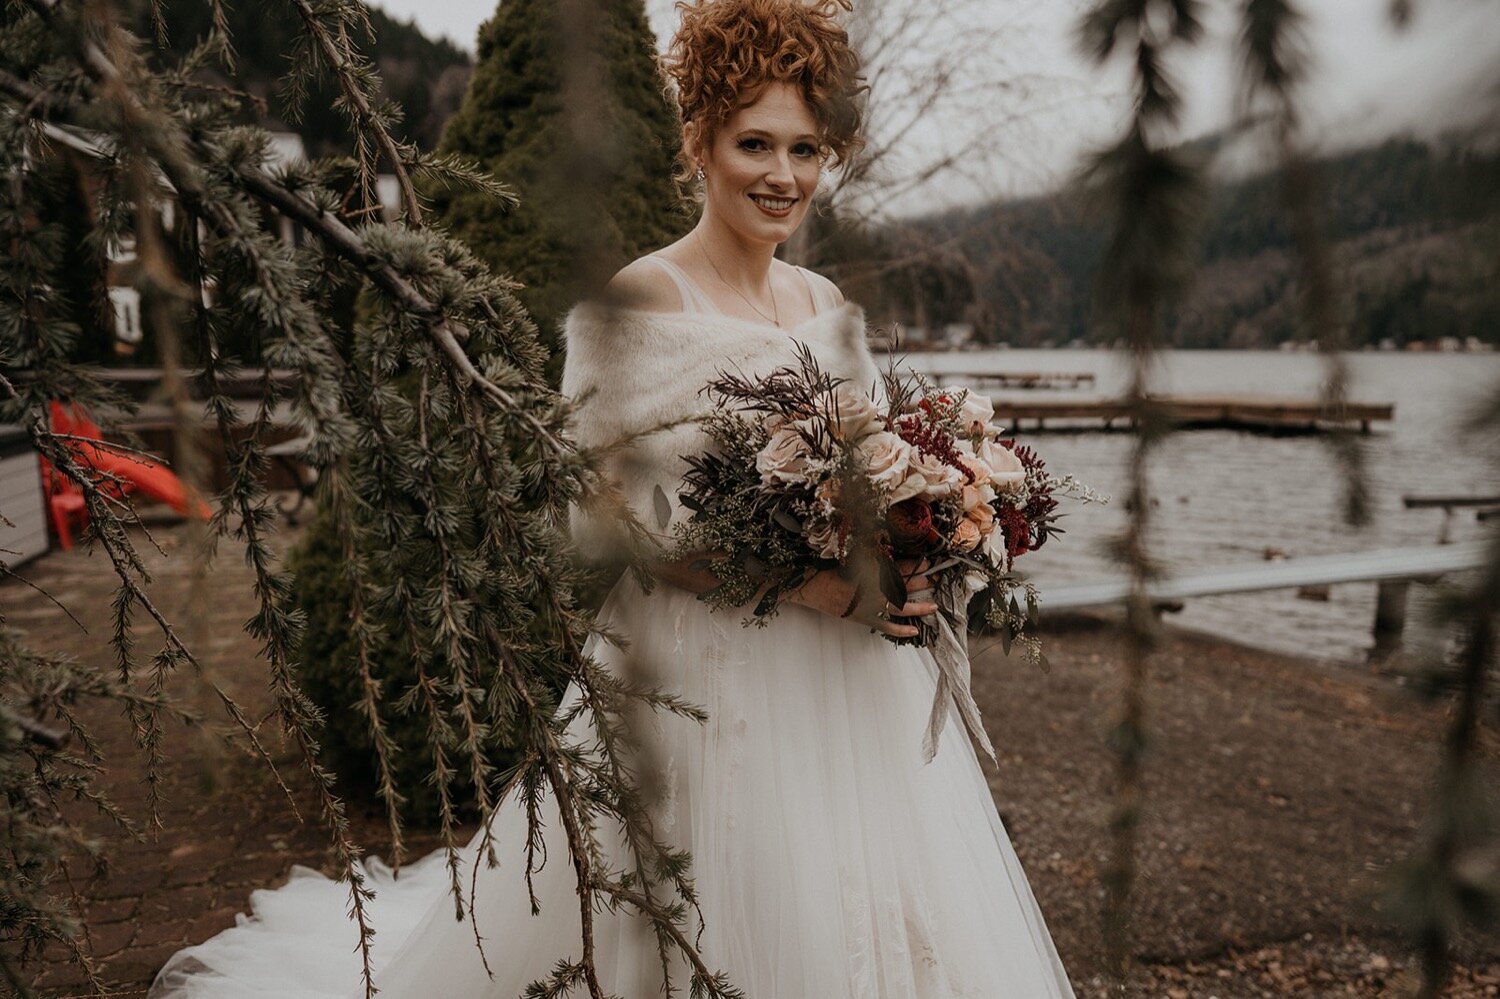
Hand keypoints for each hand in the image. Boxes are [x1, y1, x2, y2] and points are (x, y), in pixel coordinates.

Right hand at [788, 559, 937, 638]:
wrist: (814, 587)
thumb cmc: (831, 569)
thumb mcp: (853, 556)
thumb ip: (872, 555)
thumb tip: (886, 548)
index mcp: (875, 572)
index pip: (901, 568)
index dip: (916, 565)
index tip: (927, 563)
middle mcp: (876, 589)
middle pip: (905, 586)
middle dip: (921, 582)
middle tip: (935, 580)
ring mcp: (872, 606)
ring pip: (901, 607)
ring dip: (919, 606)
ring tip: (933, 606)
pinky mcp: (865, 618)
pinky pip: (886, 626)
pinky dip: (900, 630)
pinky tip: (915, 630)